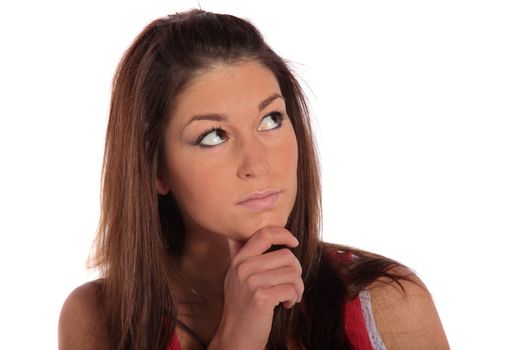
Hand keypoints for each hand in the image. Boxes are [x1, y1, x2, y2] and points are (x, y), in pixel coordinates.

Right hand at [208, 227, 302, 349]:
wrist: (235, 336)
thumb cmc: (241, 306)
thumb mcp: (235, 276)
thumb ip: (239, 254)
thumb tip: (238, 234)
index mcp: (239, 260)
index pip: (265, 233)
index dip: (284, 234)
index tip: (294, 242)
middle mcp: (243, 268)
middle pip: (286, 255)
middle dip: (296, 270)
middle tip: (292, 283)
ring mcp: (251, 282)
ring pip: (292, 272)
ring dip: (297, 286)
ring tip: (290, 296)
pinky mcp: (261, 297)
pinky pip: (291, 288)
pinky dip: (294, 297)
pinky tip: (286, 304)